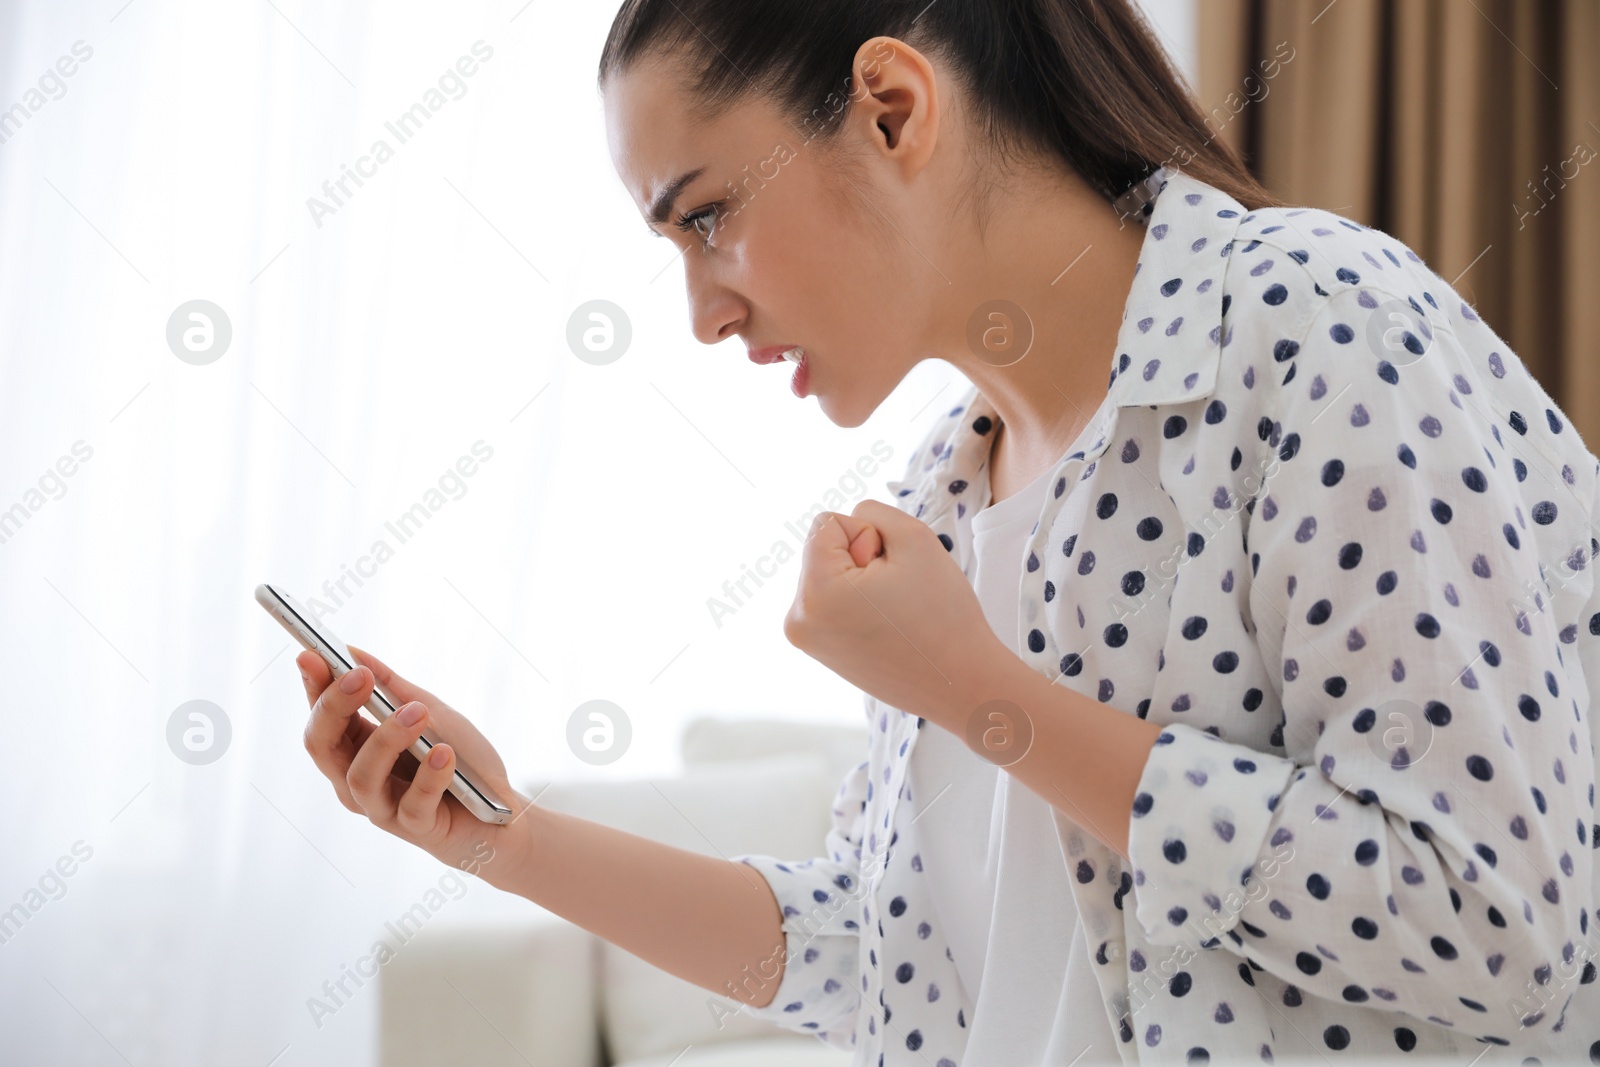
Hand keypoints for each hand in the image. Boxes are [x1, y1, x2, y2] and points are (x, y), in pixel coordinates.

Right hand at [298, 644, 533, 887]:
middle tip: (362, 677)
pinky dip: (430, 776)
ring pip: (361, 776)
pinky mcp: (418, 829)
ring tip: (418, 713)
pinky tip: (444, 754)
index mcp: (356, 750)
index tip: (312, 654)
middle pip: (322, 746)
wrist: (500, 813)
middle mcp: (358, 781)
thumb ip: (394, 689)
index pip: (322, 717)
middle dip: (336, 706)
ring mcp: (383, 809)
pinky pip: (413, 804)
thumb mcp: (432, 713)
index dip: (314, 686)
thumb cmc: (462, 760)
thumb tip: (352, 652)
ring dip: (387, 738)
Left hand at [783, 499, 1010, 726]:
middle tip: (897, 596)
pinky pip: (835, 602)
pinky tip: (888, 628)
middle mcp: (797, 620)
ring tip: (894, 613)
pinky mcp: (822, 652)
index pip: (827, 524)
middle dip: (862, 560)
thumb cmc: (942, 612)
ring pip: (832, 575)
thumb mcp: (913, 537)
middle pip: (825, 551)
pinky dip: (860, 603)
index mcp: (814, 592)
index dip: (867, 536)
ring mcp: (807, 641)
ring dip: (862, 582)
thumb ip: (871, 513)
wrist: (962, 682)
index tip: (890, 572)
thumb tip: (846, 532)